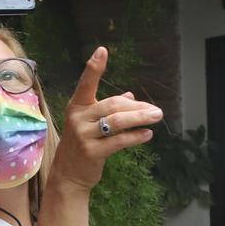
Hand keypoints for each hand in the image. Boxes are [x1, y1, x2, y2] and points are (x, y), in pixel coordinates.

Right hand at [46, 48, 163, 190]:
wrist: (68, 175)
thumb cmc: (82, 145)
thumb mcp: (91, 124)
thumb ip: (108, 109)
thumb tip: (130, 96)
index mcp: (77, 106)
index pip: (86, 83)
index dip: (94, 67)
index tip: (103, 50)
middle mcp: (78, 118)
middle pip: (113, 105)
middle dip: (137, 107)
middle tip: (156, 111)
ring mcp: (83, 135)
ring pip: (117, 122)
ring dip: (140, 118)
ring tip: (156, 117)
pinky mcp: (92, 152)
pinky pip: (119, 141)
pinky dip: (135, 137)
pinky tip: (147, 134)